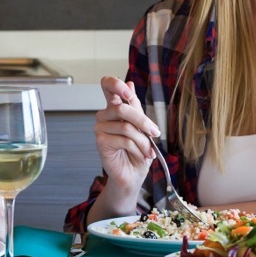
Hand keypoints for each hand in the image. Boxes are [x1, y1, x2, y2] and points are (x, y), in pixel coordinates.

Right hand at [94, 77, 160, 192]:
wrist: (134, 174)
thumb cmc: (138, 150)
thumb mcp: (142, 126)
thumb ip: (135, 106)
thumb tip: (130, 82)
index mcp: (114, 107)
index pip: (107, 86)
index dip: (115, 84)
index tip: (128, 92)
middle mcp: (104, 115)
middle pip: (123, 108)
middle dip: (143, 122)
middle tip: (155, 133)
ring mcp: (100, 128)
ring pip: (126, 126)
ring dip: (143, 141)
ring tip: (149, 152)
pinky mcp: (100, 141)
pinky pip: (124, 140)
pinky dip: (137, 149)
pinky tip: (140, 156)